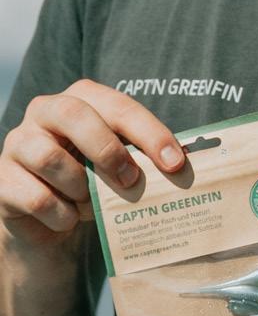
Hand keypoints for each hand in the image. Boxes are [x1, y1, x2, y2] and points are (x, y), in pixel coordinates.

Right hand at [0, 81, 185, 245]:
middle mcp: (45, 111)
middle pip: (75, 115)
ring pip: (51, 159)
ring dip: (82, 189)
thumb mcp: (121, 161)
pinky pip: (36, 198)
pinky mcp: (1, 180)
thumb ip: (144, 156)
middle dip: (109, 149)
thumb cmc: (94, 179)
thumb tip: (182, 164)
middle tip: (132, 180)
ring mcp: (17, 143)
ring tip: (94, 204)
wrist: (48, 218)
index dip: (150, 133)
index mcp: (81, 97)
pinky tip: (68, 218)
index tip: (175, 162)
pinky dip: (61, 215)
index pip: (119, 106)